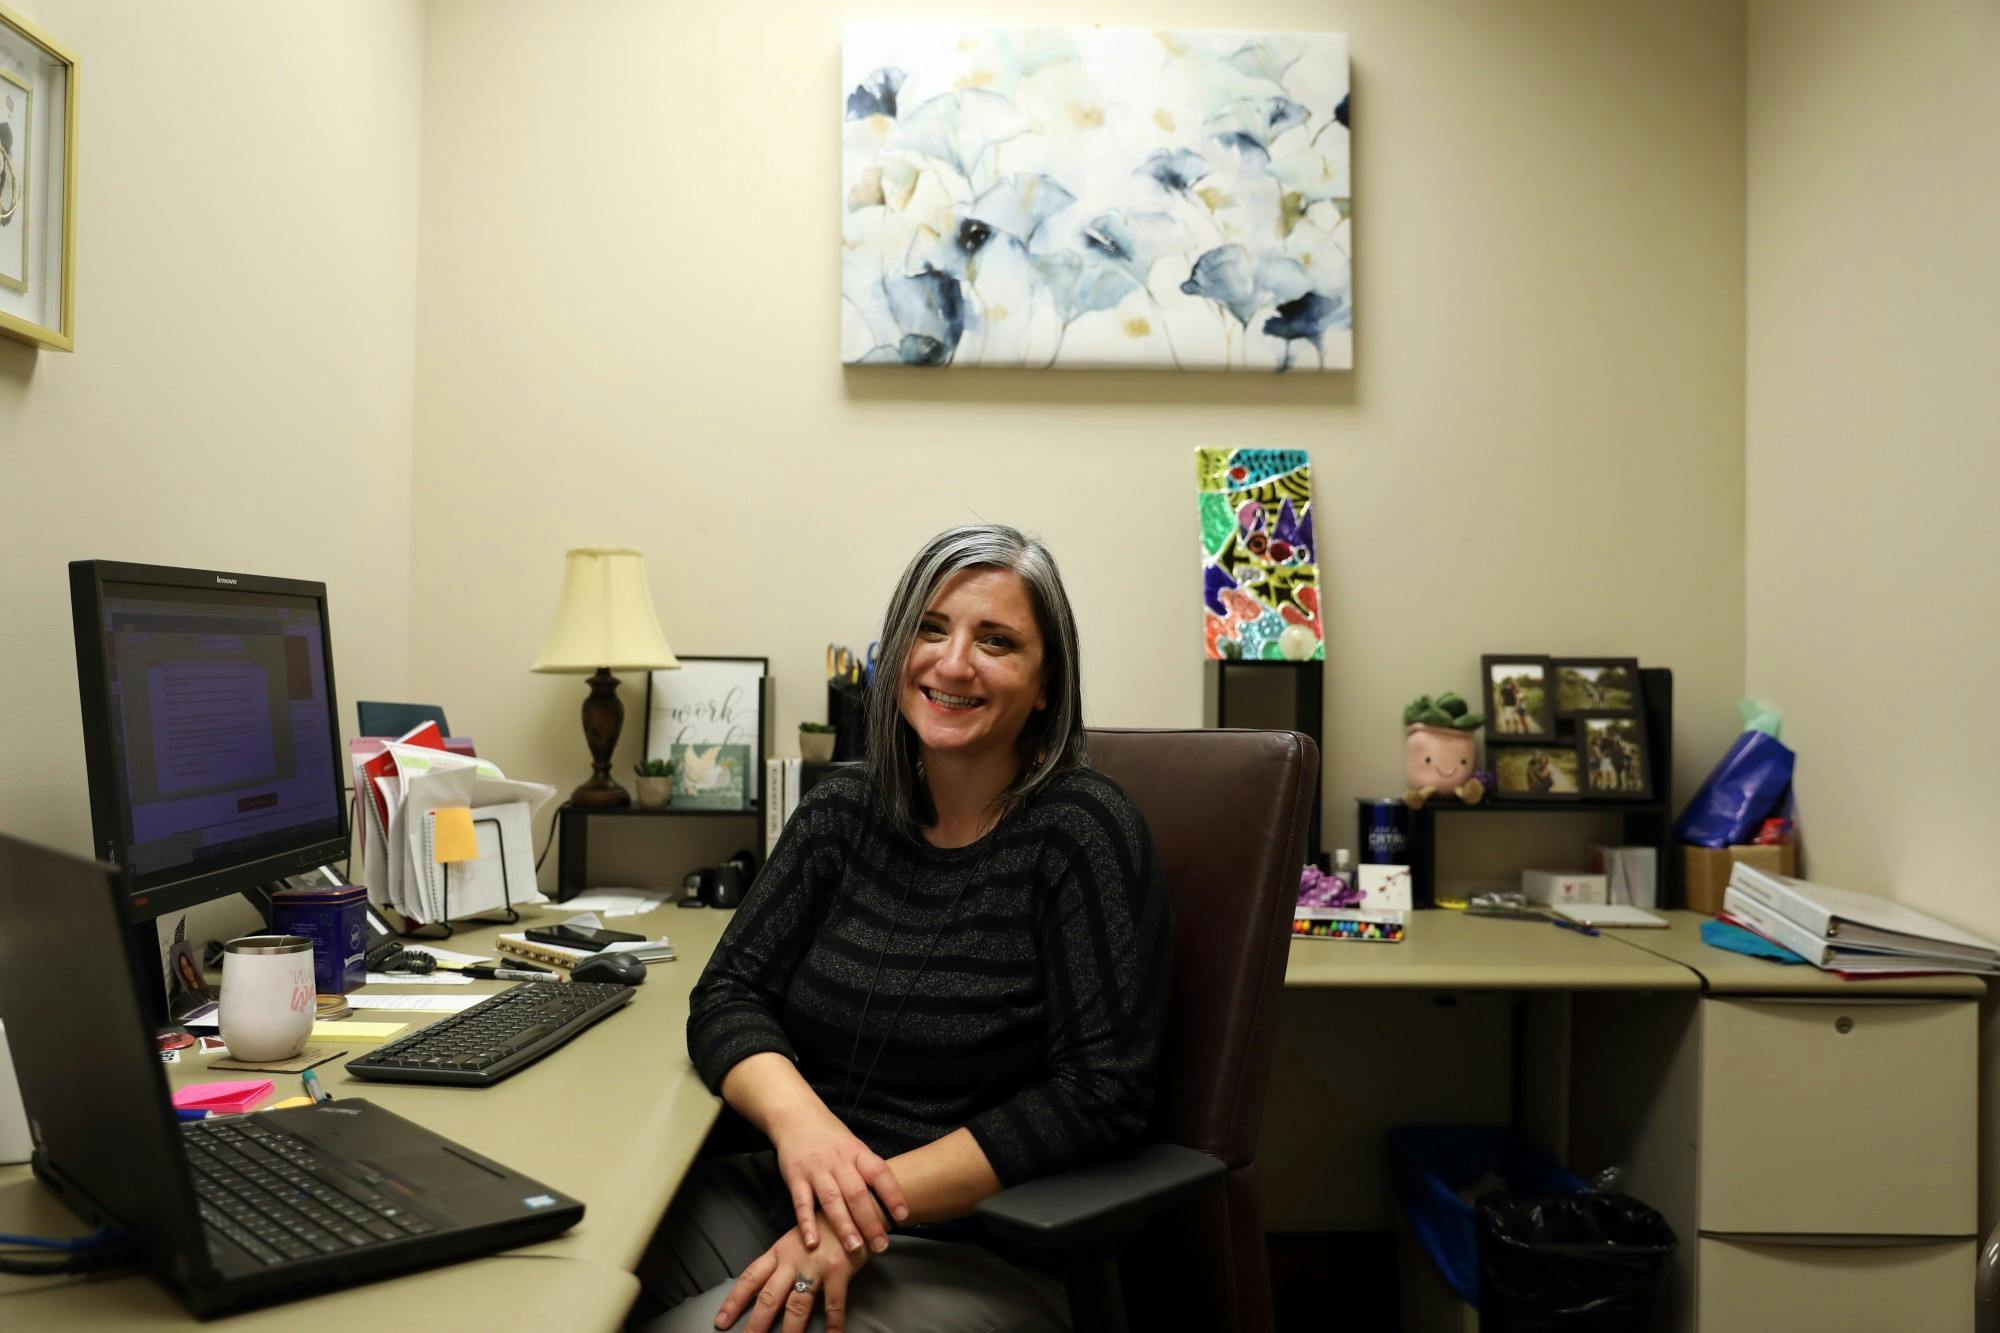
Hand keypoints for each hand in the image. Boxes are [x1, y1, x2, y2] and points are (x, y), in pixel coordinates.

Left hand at [715, 1220, 866, 1332]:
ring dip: (790, 1331)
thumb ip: (781, 1261)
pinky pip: (833, 1304)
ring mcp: (815, 1266)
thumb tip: (764, 1287)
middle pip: (769, 1297)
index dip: (734, 1301)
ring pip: (797, 1305)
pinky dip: (833, 1324)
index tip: (721, 1320)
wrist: (852, 1206)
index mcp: (778, 1252)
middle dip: (756, 1324)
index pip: (750, 1279)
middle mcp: (792, 1260)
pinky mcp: (838, 1270)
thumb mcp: (796, 1239)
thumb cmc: (824, 1226)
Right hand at [768, 1106, 908, 1256]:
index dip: (892, 1193)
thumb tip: (891, 1201)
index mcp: (857, 1152)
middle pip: (856, 1193)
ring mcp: (816, 1170)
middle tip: (881, 1245)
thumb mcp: (854, 1146)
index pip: (879, 1172)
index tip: (903, 1215)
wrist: (796, 1117)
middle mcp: (838, 1161)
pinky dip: (807, 1224)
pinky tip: (813, 1242)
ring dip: (844, 1226)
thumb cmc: (831, 1137)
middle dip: (870, 1221)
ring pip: (831, 1200)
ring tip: (854, 1248)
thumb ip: (867, 1171)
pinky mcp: (795, 1178)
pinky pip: (802, 1203)